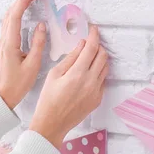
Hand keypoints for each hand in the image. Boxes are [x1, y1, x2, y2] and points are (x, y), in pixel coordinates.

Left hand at [0, 0, 46, 109]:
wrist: (4, 94)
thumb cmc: (19, 83)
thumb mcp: (33, 64)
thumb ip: (38, 44)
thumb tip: (41, 25)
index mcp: (10, 43)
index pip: (16, 15)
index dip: (24, 1)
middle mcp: (4, 39)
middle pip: (11, 12)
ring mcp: (3, 41)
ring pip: (9, 17)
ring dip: (19, 4)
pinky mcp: (5, 45)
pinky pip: (9, 23)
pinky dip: (17, 13)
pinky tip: (24, 12)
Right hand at [29, 26, 108, 148]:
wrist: (52, 124)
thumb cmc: (48, 99)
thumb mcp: (54, 74)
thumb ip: (70, 58)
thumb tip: (81, 45)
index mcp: (78, 74)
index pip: (92, 48)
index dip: (94, 36)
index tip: (93, 29)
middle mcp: (90, 82)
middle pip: (103, 56)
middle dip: (98, 46)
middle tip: (90, 43)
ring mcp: (96, 92)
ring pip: (105, 68)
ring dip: (100, 59)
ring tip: (89, 57)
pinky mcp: (98, 99)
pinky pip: (102, 80)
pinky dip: (98, 72)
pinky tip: (87, 74)